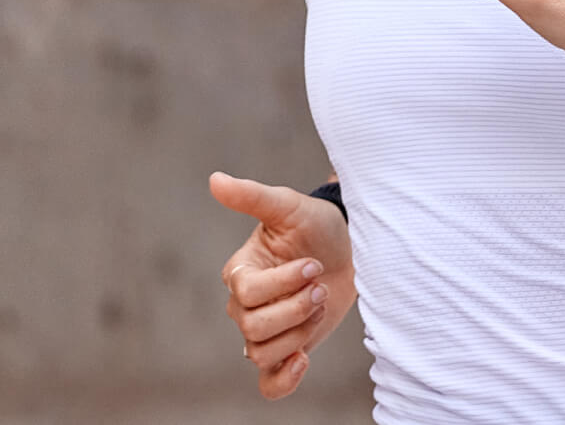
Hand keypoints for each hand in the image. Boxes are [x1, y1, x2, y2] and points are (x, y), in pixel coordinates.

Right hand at [208, 171, 355, 398]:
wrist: (349, 251)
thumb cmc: (315, 226)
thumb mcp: (287, 206)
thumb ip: (251, 196)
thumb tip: (215, 180)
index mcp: (240, 273)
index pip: (248, 293)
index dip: (283, 284)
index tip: (313, 265)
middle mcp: (245, 305)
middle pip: (253, 327)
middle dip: (295, 309)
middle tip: (321, 286)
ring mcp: (265, 331)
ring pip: (261, 353)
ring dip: (298, 334)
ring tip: (320, 306)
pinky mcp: (286, 350)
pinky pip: (269, 383)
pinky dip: (284, 380)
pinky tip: (304, 359)